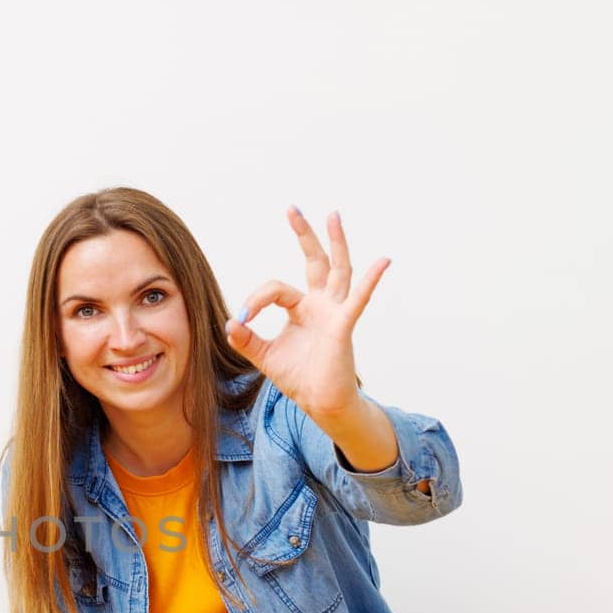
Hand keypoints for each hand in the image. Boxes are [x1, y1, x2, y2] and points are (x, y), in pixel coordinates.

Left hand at [224, 208, 389, 421]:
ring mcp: (334, 312)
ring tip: (333, 215)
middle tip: (292, 209)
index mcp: (301, 308)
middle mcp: (320, 304)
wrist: (318, 402)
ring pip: (338, 270)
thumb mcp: (264, 356)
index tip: (242, 320)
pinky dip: (371, 280)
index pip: (276, 289)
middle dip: (304, 235)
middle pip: (315, 261)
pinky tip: (383, 261)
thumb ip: (246, 340)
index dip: (255, 300)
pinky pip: (358, 299)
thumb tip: (229, 322)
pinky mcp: (343, 325)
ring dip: (335, 242)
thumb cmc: (298, 377)